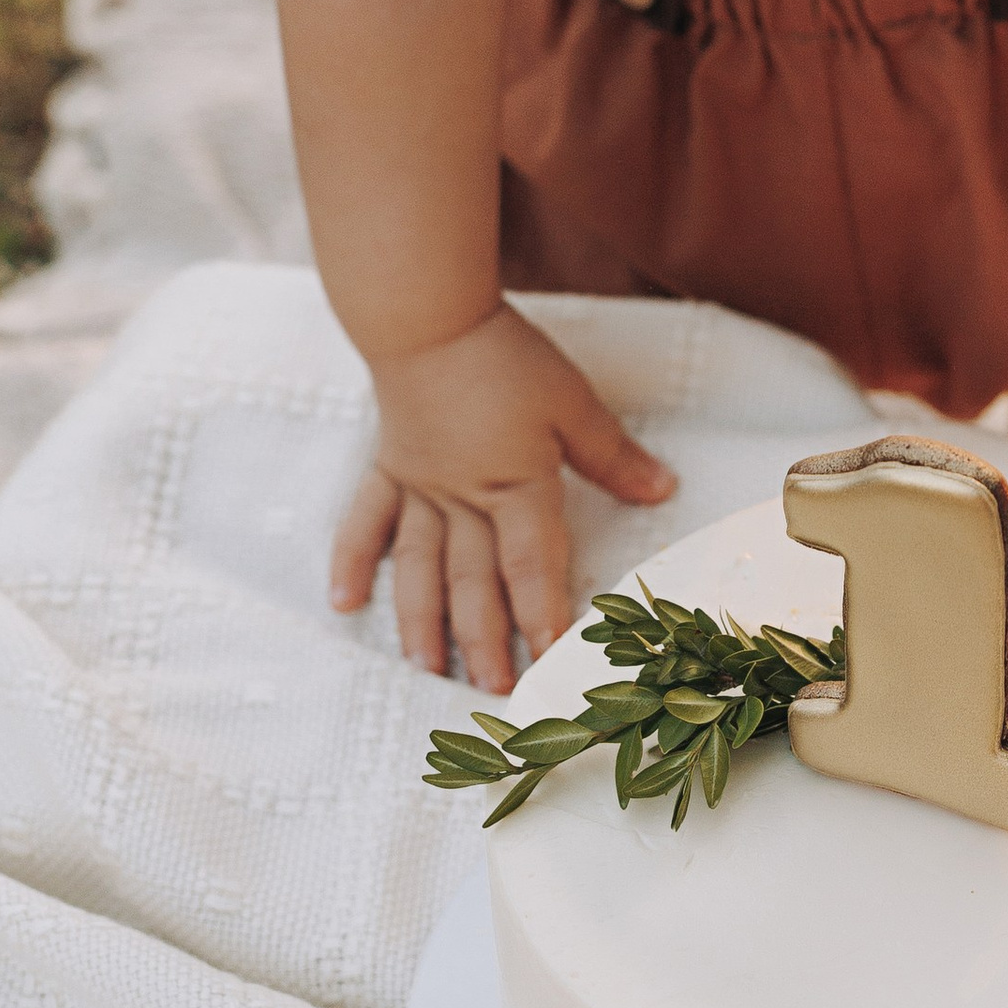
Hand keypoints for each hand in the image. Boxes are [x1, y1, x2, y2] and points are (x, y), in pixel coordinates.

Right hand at [328, 302, 676, 690]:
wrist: (428, 316)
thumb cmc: (504, 357)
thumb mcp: (573, 403)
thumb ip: (612, 456)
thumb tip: (663, 491)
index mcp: (515, 485)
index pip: (532, 566)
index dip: (543, 616)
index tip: (552, 661)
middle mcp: (462, 499)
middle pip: (473, 581)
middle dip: (485, 641)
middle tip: (493, 692)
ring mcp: (418, 488)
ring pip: (419, 568)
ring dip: (423, 623)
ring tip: (427, 669)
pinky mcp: (387, 468)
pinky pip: (364, 522)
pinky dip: (351, 562)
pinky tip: (344, 603)